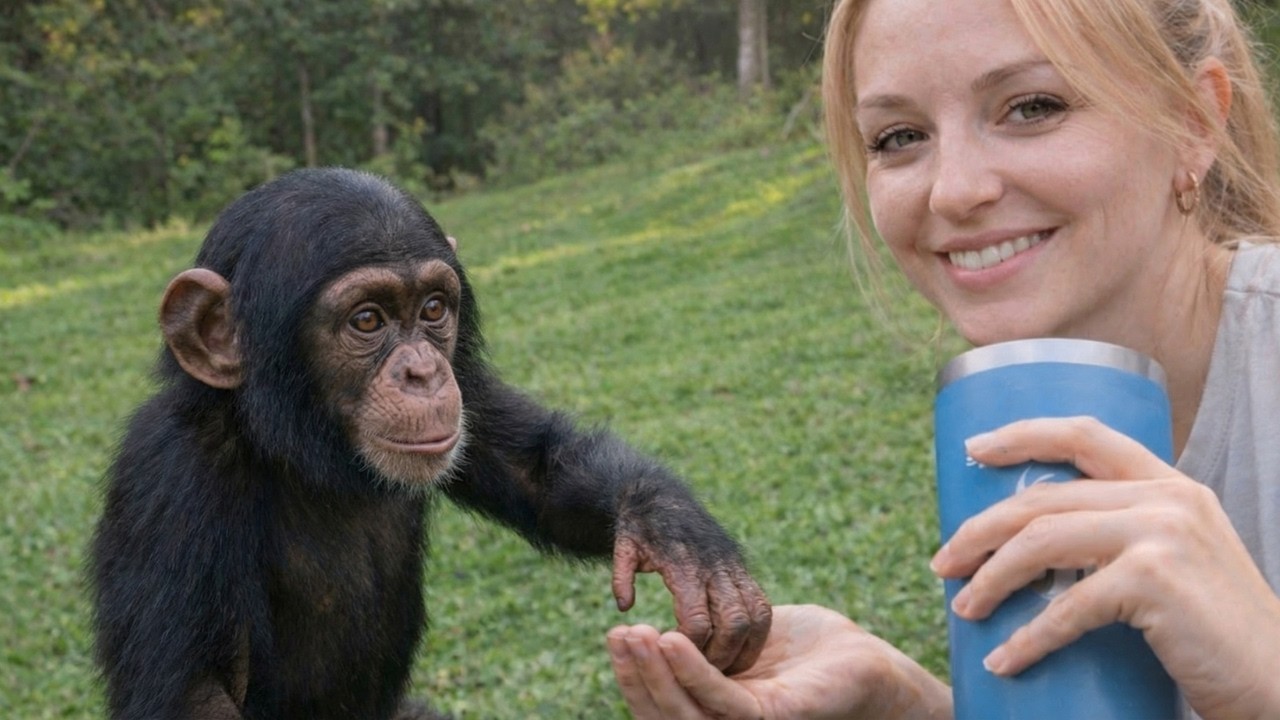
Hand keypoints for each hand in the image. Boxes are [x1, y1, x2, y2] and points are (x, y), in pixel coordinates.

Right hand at [607, 604, 951, 719]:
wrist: (860, 657)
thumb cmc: (805, 648)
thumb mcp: (742, 642)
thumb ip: (705, 647)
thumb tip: (662, 633)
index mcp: (717, 712)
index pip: (662, 703)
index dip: (634, 675)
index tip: (616, 635)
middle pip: (663, 714)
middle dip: (635, 674)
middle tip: (616, 635)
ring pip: (686, 712)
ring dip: (655, 673)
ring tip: (636, 636)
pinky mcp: (773, 719)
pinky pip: (723, 700)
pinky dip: (692, 671)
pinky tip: (671, 639)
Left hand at [612, 533, 771, 674]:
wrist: (660, 495)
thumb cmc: (638, 526)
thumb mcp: (622, 547)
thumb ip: (621, 577)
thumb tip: (624, 608)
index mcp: (683, 565)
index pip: (697, 620)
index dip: (692, 648)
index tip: (679, 662)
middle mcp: (713, 566)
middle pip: (734, 622)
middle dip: (723, 654)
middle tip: (707, 673)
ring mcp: (730, 565)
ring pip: (755, 613)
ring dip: (746, 645)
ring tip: (727, 665)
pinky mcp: (739, 565)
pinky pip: (761, 602)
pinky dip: (757, 629)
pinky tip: (740, 646)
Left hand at [934, 417, 1279, 718]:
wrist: (1277, 683)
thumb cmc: (1215, 633)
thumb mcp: (1177, 562)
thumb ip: (1123, 539)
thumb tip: (1034, 547)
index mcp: (1170, 485)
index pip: (1085, 436)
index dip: (1022, 435)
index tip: (973, 450)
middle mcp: (1167, 498)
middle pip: (1043, 499)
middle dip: (980, 531)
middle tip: (943, 563)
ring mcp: (1162, 534)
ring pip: (1041, 542)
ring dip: (989, 578)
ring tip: (962, 608)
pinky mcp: (1155, 578)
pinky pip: (1066, 605)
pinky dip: (1027, 637)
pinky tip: (1004, 658)